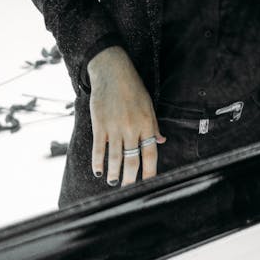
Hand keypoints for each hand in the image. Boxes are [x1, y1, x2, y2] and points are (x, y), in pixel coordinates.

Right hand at [87, 46, 165, 186]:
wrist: (112, 71)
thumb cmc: (133, 87)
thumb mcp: (149, 104)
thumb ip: (154, 125)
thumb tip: (161, 141)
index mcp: (146, 124)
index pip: (150, 155)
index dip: (150, 172)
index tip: (148, 185)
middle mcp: (131, 128)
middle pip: (132, 160)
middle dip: (131, 178)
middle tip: (128, 189)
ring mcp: (114, 128)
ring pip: (115, 158)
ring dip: (114, 173)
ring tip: (113, 182)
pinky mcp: (99, 125)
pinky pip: (99, 148)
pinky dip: (98, 162)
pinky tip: (98, 171)